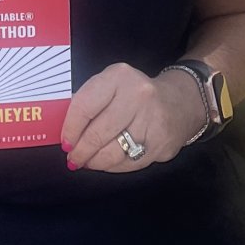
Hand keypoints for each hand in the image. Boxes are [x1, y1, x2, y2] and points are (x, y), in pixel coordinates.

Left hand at [61, 63, 204, 172]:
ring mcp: (152, 120)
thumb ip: (90, 101)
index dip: (70, 129)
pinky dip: (113, 167)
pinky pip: (130, 163)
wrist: (179, 102)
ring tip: (87, 163)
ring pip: (114, 152)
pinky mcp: (161, 143)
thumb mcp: (112, 85)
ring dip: (95, 162)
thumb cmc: (134, 94)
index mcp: (119, 77)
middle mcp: (138, 96)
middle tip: (73, 159)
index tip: (65, 143)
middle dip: (81, 150)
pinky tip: (106, 164)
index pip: (85, 106)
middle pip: (98, 133)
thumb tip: (66, 132)